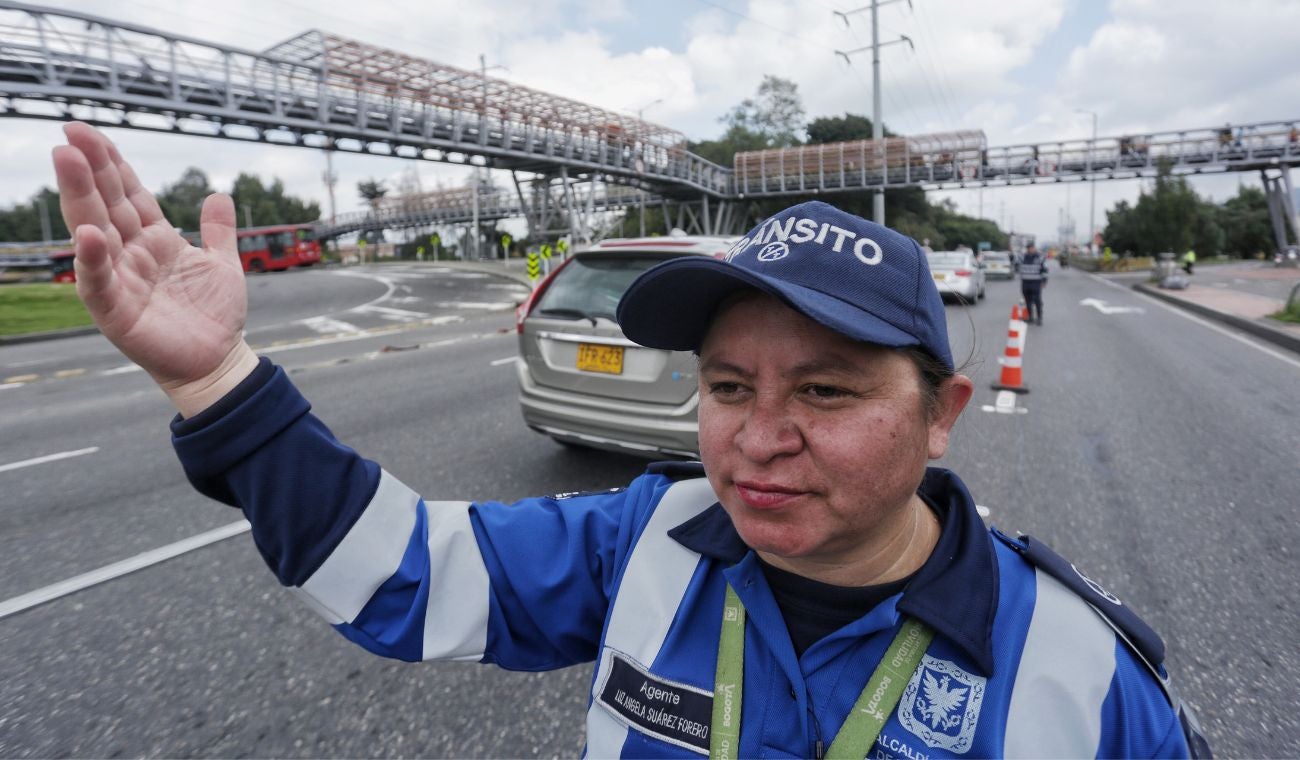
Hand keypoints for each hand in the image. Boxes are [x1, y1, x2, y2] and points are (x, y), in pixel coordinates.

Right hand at [52, 122, 256, 415]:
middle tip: (71, 133)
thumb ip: (218, 231)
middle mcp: (131, 254)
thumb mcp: (223, 264)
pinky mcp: (117, 312)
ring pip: (95, 231)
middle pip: (107, 204)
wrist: (219, 360)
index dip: (111, 162)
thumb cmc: (214, 315)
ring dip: (80, 197)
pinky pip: (100, 282)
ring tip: (67, 161)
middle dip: (89, 168)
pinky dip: (92, 260)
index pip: (128, 193)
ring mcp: (122, 280)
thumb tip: (220, 194)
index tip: (88, 131)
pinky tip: (87, 235)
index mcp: (155, 239)